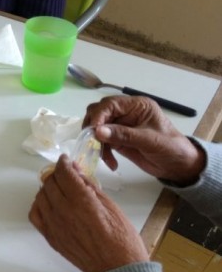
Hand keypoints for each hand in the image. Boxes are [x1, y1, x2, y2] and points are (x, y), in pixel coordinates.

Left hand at [30, 155, 148, 271]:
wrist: (118, 270)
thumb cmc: (122, 239)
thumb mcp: (112, 206)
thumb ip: (90, 187)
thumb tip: (77, 173)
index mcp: (81, 201)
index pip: (63, 172)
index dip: (64, 163)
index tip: (67, 161)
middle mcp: (63, 211)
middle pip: (50, 182)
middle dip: (58, 175)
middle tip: (67, 176)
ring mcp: (54, 224)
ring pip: (41, 196)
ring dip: (49, 189)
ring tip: (61, 190)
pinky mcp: (50, 237)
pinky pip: (35, 214)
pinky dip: (40, 205)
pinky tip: (50, 205)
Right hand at [85, 96, 204, 184]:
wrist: (179, 166)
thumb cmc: (170, 148)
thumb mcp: (149, 140)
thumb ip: (124, 135)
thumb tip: (98, 131)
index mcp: (136, 105)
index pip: (110, 104)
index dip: (99, 115)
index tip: (93, 131)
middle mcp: (125, 112)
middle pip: (99, 113)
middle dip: (93, 127)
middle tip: (93, 143)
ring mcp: (120, 126)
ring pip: (96, 128)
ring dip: (97, 142)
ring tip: (104, 157)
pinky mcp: (117, 139)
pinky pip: (101, 142)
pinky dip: (102, 152)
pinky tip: (111, 163)